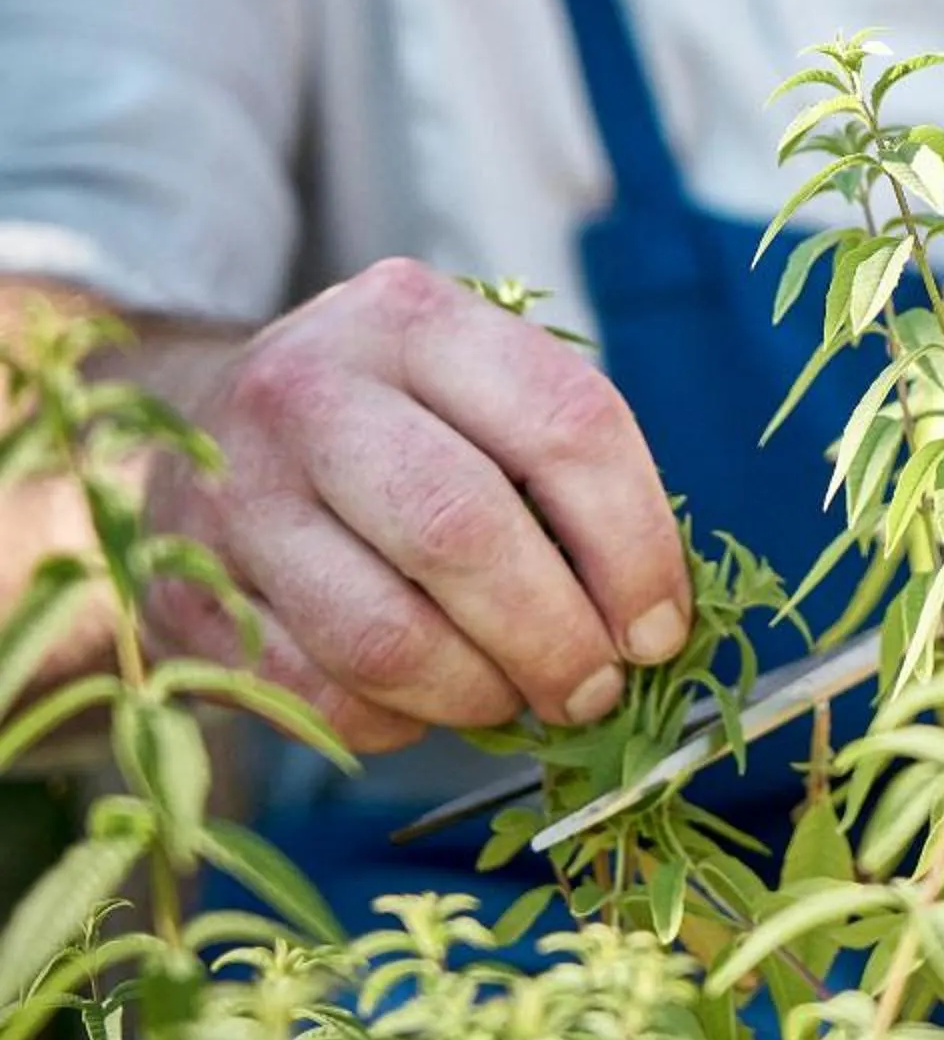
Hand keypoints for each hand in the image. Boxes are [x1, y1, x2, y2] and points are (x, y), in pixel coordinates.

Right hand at [144, 259, 690, 751]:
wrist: (200, 430)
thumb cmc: (389, 422)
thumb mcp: (469, 390)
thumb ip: (560, 470)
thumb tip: (655, 619)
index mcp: (412, 316)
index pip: (562, 421)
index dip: (633, 541)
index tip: (661, 627)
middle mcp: (310, 388)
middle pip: (464, 529)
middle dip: (555, 635)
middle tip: (594, 689)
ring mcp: (235, 493)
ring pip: (385, 634)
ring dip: (478, 693)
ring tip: (516, 698)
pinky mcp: (184, 595)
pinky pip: (317, 696)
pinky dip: (394, 723)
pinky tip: (423, 703)